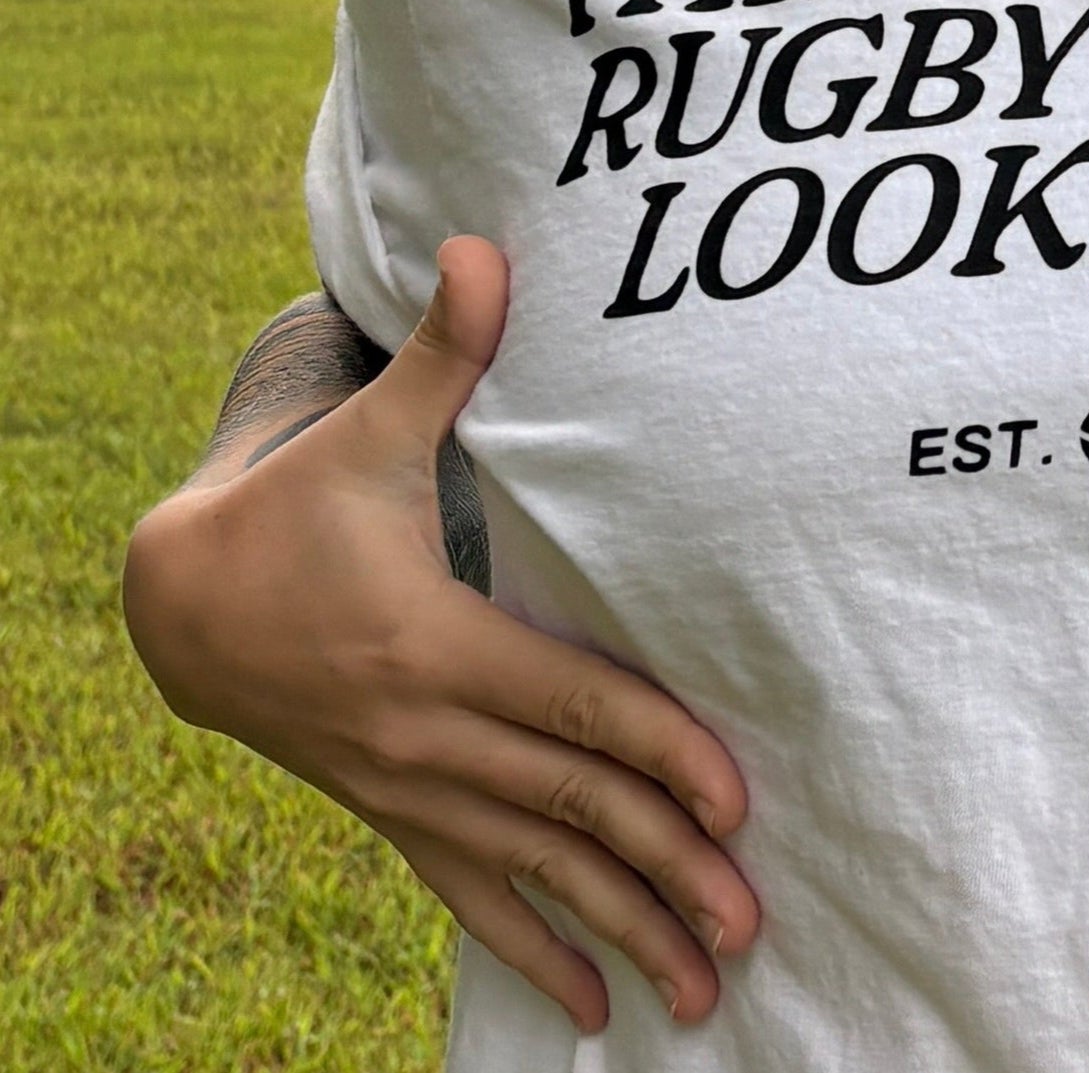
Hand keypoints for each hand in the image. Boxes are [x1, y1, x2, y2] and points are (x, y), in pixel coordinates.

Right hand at [123, 239, 759, 1033]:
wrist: (183, 604)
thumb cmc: (298, 506)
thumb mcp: (366, 432)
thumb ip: (444, 354)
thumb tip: (485, 248)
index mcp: (432, 645)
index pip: (567, 706)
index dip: (653, 748)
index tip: (731, 795)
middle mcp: (425, 735)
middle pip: (566, 810)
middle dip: (662, 867)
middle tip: (748, 923)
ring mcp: (409, 788)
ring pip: (532, 871)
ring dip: (620, 929)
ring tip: (703, 992)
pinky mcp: (396, 812)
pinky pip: (474, 897)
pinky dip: (537, 950)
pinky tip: (595, 1011)